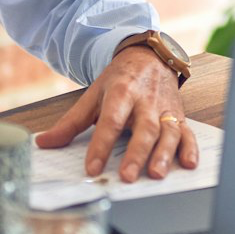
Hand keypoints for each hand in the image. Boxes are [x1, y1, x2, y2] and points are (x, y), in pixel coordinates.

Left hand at [34, 46, 198, 183]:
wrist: (151, 57)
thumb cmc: (121, 79)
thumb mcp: (94, 95)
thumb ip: (71, 122)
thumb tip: (44, 143)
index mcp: (122, 93)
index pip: (110, 121)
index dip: (101, 145)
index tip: (92, 168)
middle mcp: (146, 101)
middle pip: (144, 128)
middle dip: (136, 153)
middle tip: (127, 176)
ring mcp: (165, 109)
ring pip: (168, 132)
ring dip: (164, 153)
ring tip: (156, 174)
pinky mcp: (179, 116)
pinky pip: (188, 133)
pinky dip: (190, 148)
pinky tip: (189, 164)